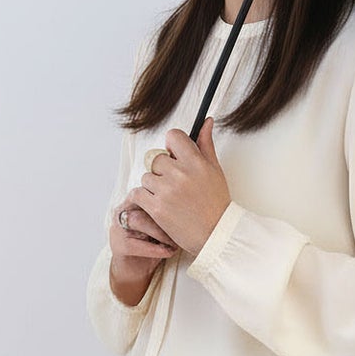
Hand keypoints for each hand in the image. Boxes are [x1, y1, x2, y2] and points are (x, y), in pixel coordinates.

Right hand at [109, 193, 179, 285]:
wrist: (137, 268)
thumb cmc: (155, 241)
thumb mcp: (165, 221)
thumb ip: (172, 208)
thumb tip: (195, 199)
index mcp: (136, 199)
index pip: (151, 188)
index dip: (169, 196)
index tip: (187, 206)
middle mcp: (124, 209)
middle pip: (143, 201)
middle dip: (166, 213)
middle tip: (183, 224)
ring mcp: (118, 226)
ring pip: (138, 220)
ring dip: (161, 231)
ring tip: (176, 241)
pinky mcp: (118, 245)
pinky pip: (135, 244)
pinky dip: (155, 249)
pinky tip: (170, 252)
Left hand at [132, 117, 230, 255]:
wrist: (215, 234)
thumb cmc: (216, 202)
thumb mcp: (215, 169)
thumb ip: (206, 143)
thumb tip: (206, 121)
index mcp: (196, 161)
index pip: (173, 136)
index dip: (172, 145)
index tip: (174, 155)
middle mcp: (180, 173)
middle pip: (156, 158)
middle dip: (162, 168)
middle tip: (171, 180)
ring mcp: (167, 191)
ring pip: (146, 176)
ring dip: (153, 185)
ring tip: (167, 196)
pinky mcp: (156, 208)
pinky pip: (138, 193)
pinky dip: (143, 198)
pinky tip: (154, 203)